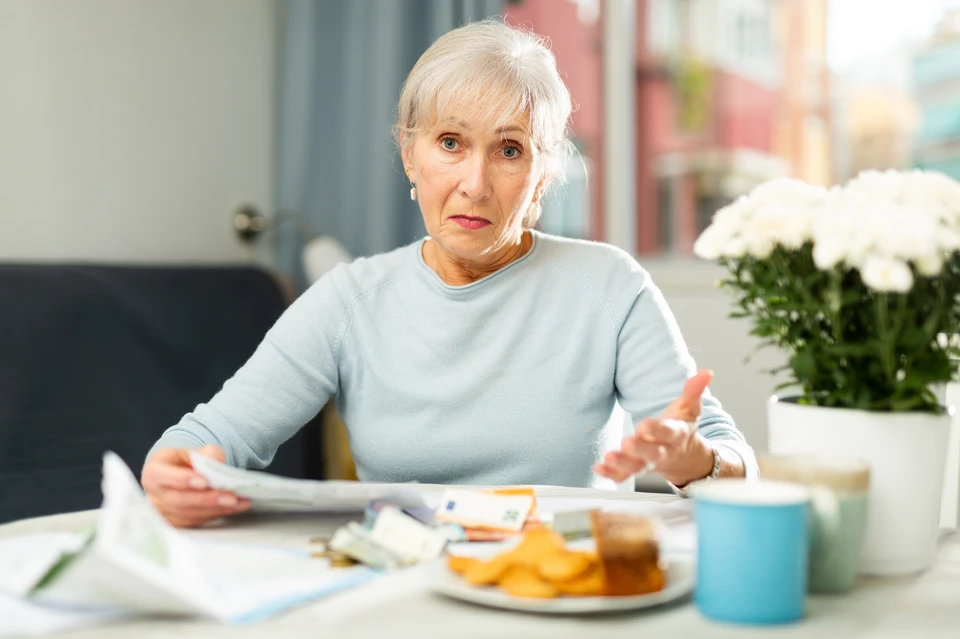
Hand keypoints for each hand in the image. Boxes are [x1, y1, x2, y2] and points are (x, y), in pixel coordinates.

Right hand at [141, 445, 249, 527]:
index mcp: (153, 471)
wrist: (184, 475)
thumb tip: (215, 466)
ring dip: (215, 509)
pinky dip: (216, 514)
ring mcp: (162, 511)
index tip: (204, 482)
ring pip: (187, 514)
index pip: (161, 476)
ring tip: (238, 502)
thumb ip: (207, 455)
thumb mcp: (197, 451)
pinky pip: (195, 522)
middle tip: (230, 497)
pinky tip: (233, 508)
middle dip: (206, 499)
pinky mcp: (174, 523)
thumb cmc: (188, 462)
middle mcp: (154, 494)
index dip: (182, 480)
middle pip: (177, 499)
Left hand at [595, 369, 715, 486]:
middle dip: (640, 449)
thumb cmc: (682, 430)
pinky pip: (624, 475)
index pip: (668, 432)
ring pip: (637, 467)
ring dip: (623, 464)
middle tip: (628, 443)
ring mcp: (649, 462)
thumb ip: (694, 391)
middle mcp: (662, 451)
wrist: (686, 459)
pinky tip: (599, 468)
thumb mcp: (690, 409)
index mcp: (676, 435)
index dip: (658, 429)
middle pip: (653, 453)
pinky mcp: (636, 468)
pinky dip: (612, 474)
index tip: (645, 425)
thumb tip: (706, 373)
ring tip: (609, 458)